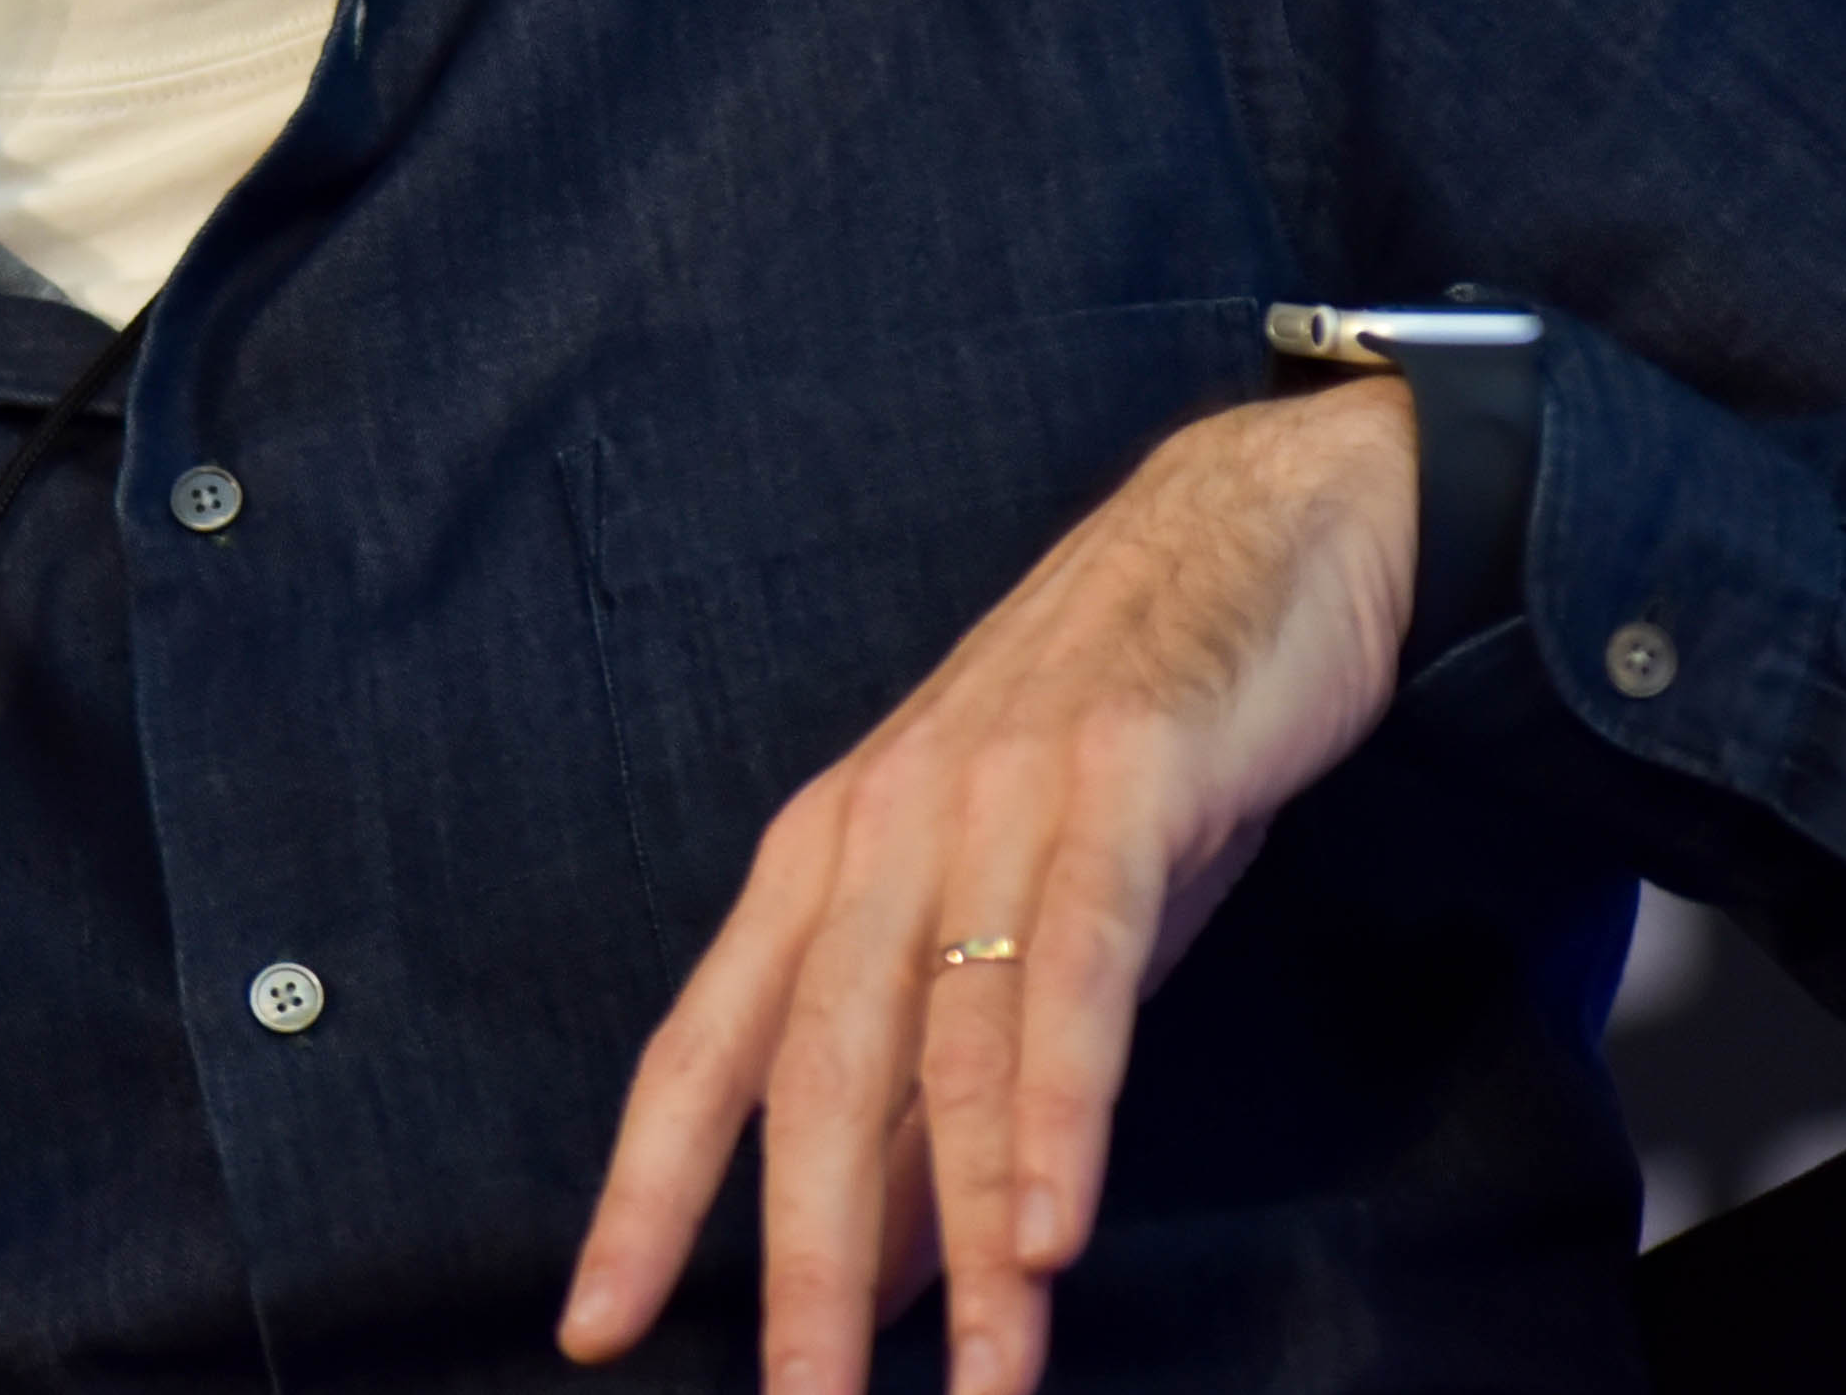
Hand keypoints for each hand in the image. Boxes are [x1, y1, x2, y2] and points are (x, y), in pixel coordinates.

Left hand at [559, 376, 1421, 1394]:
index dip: (647, 1193)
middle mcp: (880, 831)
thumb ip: (925, 1087)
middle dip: (800, 1267)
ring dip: (963, 1238)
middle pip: (810, 1073)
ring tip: (981, 1387)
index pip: (703, 1050)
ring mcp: (995, 801)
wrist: (1254, 535)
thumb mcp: (1004, 926)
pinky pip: (1076, 973)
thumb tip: (866, 1269)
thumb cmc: (1118, 758)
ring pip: (951, 1050)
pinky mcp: (1121, 785)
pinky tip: (1048, 1234)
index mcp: (823, 861)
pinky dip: (1057, 1112)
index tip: (591, 1326)